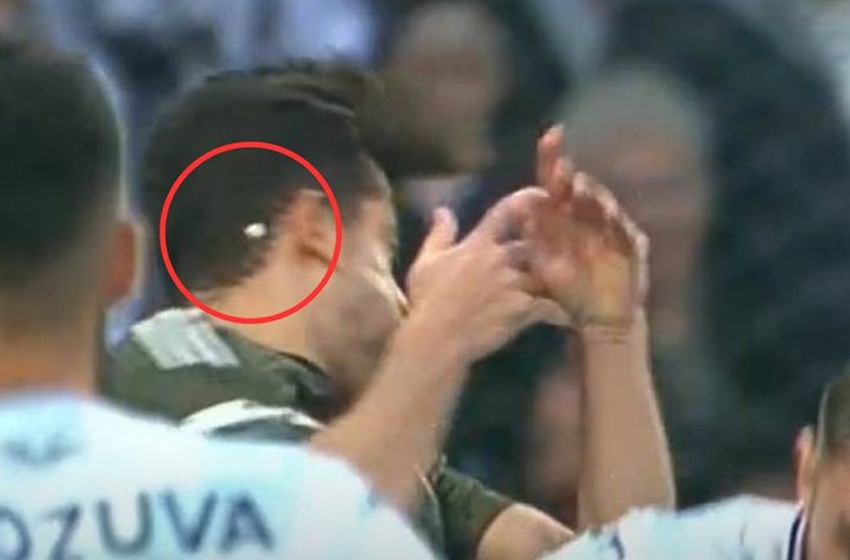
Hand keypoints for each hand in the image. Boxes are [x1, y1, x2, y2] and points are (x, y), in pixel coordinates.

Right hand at [406, 191, 568, 362]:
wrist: (436, 338)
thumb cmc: (427, 300)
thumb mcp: (425, 263)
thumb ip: (439, 235)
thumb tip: (442, 210)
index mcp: (478, 244)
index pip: (506, 211)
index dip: (528, 199)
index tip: (543, 196)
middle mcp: (500, 259)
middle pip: (535, 242)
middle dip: (549, 242)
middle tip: (565, 242)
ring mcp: (514, 284)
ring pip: (548, 273)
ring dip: (559, 276)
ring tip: (573, 279)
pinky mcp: (523, 310)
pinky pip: (550, 307)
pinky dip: (561, 312)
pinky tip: (570, 317)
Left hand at [530, 127, 648, 328]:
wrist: (602, 319)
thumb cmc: (570, 290)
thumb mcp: (545, 261)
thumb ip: (537, 234)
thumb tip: (523, 205)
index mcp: (565, 215)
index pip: (556, 180)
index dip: (553, 157)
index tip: (552, 133)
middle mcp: (590, 217)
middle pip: (581, 189)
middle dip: (571, 177)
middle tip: (561, 166)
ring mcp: (614, 230)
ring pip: (603, 207)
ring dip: (592, 197)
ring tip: (579, 189)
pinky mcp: (634, 247)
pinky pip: (626, 233)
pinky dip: (617, 225)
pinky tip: (609, 217)